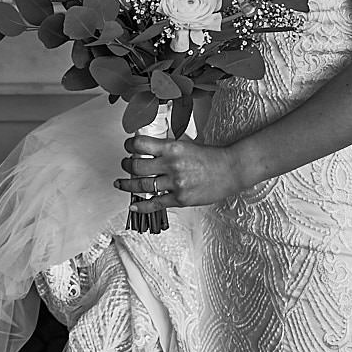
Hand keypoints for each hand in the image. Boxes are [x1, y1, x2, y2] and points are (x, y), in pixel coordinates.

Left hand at [115, 132, 252, 211]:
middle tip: (124, 165)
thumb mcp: (186, 144)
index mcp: (172, 148)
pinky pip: (156, 204)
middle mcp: (171, 165)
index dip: (129, 145)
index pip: (140, 144)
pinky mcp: (180, 199)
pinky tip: (133, 206)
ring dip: (127, 185)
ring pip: (142, 186)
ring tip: (121, 183)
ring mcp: (176, 183)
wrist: (231, 170)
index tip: (127, 146)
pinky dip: (142, 206)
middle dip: (126, 165)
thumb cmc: (210, 157)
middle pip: (136, 166)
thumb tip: (147, 147)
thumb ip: (166, 147)